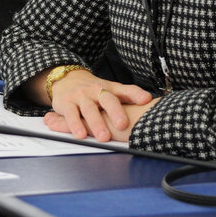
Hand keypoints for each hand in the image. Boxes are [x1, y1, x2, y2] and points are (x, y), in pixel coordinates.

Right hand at [39, 69, 154, 141]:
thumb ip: (129, 94)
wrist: (65, 78)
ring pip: (89, 109)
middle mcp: (95, 91)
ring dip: (96, 123)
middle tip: (123, 124)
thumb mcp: (110, 89)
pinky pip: (71, 114)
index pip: (125, 90)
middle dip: (115, 111)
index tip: (146, 100)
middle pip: (107, 99)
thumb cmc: (93, 89)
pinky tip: (80, 134)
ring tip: (103, 137)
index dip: (136, 94)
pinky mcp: (66, 103)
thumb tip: (150, 100)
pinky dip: (75, 125)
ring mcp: (80, 96)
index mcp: (109, 88)